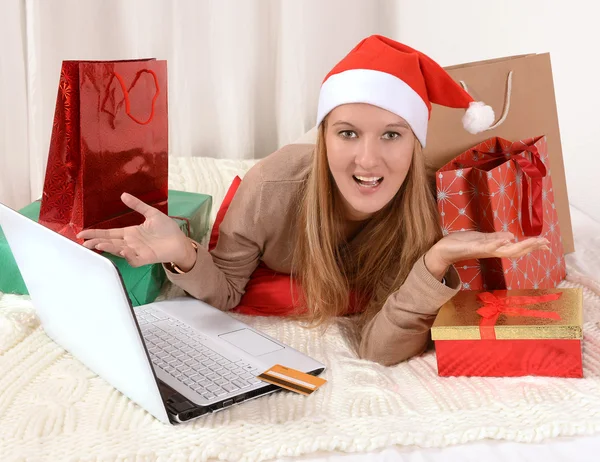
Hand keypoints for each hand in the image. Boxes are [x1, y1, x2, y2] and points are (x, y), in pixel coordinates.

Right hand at [77, 193, 194, 268]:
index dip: (95, 233)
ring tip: (99, 244)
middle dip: (97, 242)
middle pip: (110, 242)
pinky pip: (134, 260)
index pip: (109, 233)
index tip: (82, 232)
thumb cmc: (167, 229)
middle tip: (85, 242)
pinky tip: (123, 251)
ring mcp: (137, 251)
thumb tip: (123, 195)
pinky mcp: (146, 258)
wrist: (180, 241)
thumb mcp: (151, 214)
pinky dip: (128, 257)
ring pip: (119, 251)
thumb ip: (138, 205)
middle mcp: (131, 243)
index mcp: (130, 233)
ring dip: (109, 248)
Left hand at [424, 231, 549, 279]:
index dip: (531, 245)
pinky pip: (488, 246)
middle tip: (547, 243)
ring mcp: (484, 250)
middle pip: (516, 250)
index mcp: (494, 248)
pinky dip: (498, 243)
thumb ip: (495, 238)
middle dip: (532, 246)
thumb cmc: (462, 244)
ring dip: (521, 245)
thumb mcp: (481, 239)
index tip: (546, 242)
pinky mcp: (474, 248)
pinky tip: (508, 239)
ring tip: (534, 241)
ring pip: (506, 250)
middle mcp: (492, 251)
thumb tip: (511, 237)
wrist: (444, 250)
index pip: (516, 247)